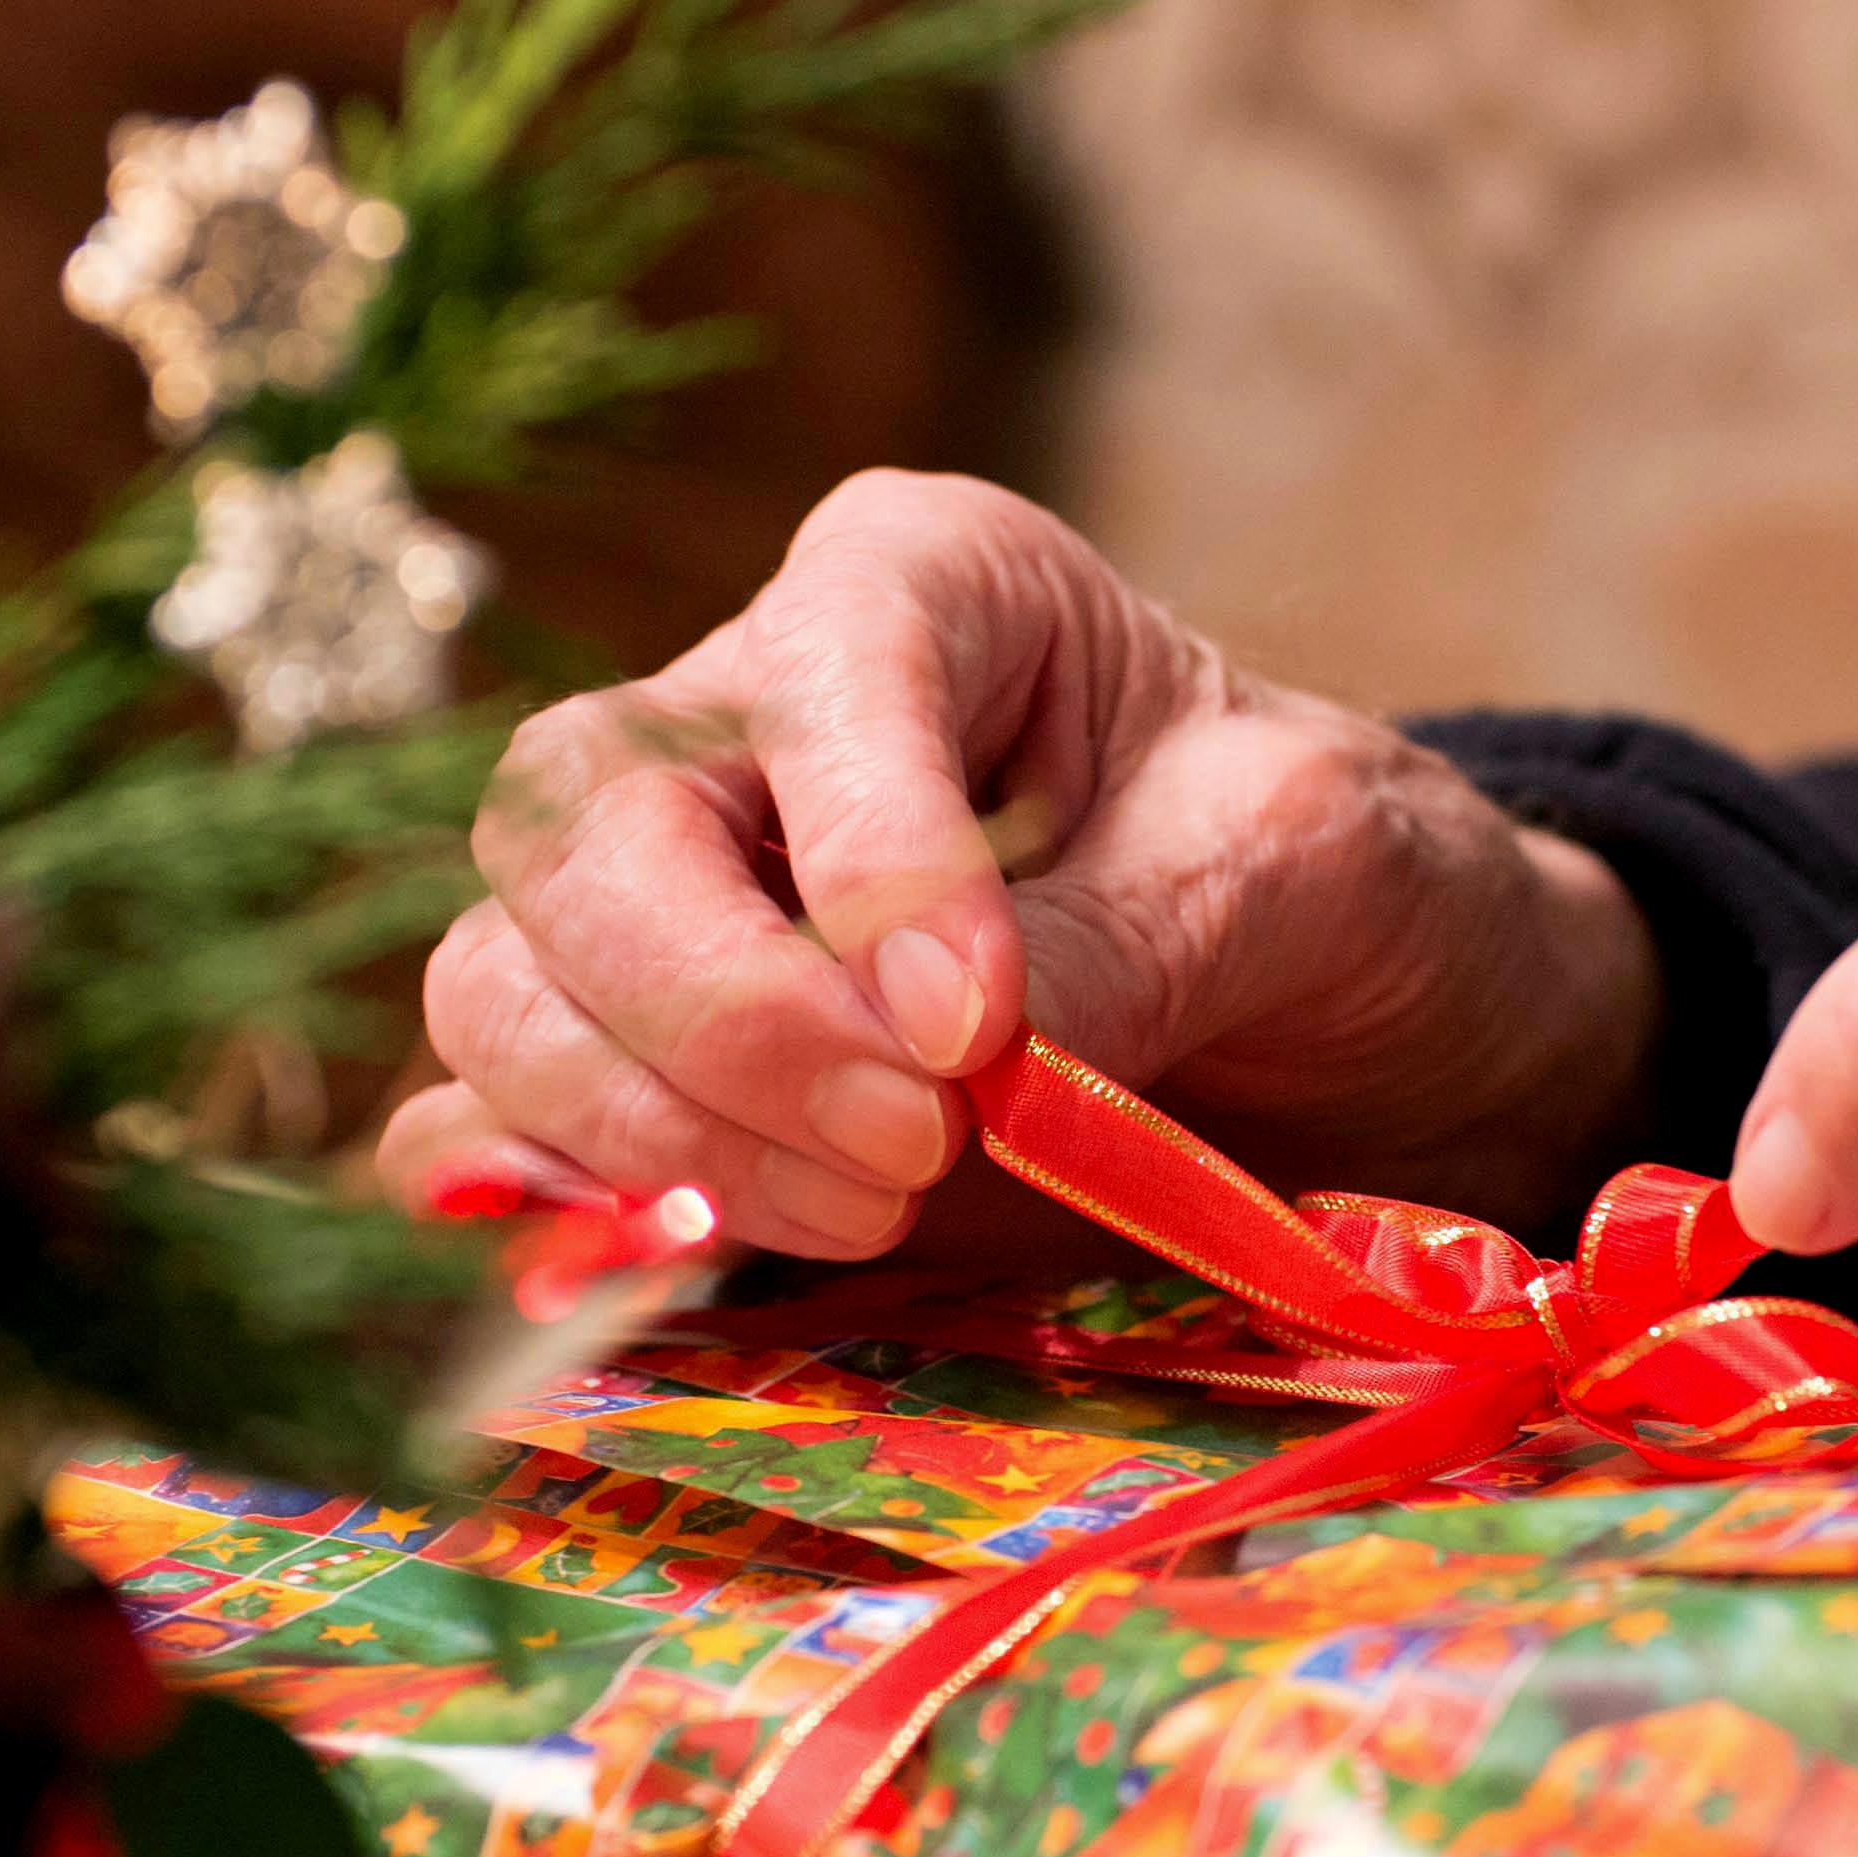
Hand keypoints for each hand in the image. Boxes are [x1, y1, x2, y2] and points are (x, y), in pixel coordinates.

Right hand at [381, 471, 1658, 1261]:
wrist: (1366, 1042)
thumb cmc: (1338, 887)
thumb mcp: (1305, 863)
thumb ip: (1131, 934)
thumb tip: (949, 1056)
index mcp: (918, 588)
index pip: (812, 674)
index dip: (867, 853)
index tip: (978, 1027)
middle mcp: (744, 732)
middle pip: (582, 832)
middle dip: (721, 1011)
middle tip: (911, 1148)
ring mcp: (666, 915)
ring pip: (503, 988)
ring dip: (648, 1130)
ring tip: (866, 1213)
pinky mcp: (648, 1091)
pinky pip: (491, 1140)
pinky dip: (553, 1216)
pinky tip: (692, 1268)